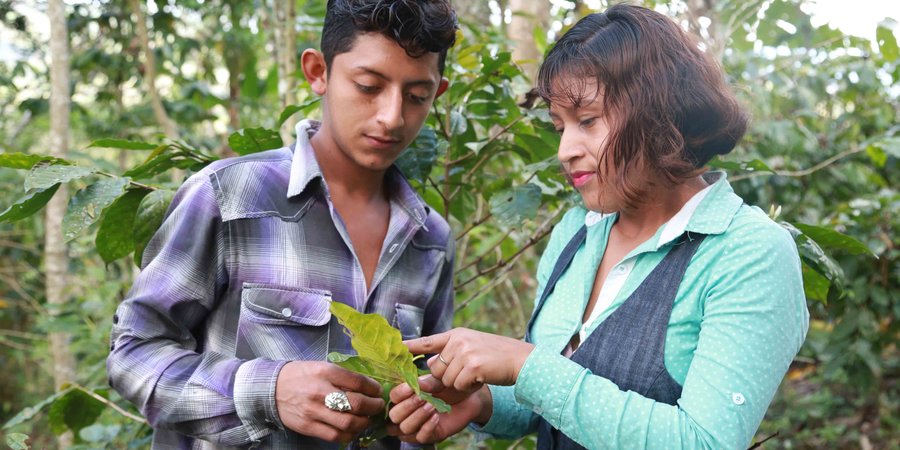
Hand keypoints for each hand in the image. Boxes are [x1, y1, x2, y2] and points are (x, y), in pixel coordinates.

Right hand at [275, 361, 384, 441]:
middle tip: (378, 406)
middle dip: (374, 407)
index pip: (358, 381)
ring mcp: (314, 411)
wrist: (271, 388)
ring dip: (364, 423)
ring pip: (348, 422)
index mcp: (325, 372)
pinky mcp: (308, 426)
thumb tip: (367, 385)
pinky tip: (352, 429)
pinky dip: (349, 435)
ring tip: (367, 419)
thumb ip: (342, 375)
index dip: (373, 388)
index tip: (378, 391)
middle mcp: (320, 391)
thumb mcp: (321, 366)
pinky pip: (335, 436)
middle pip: (357, 404)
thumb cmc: (300, 376)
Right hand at [387, 376, 491, 443]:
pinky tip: (436, 417)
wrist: (467, 398)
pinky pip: (420, 437)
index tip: (410, 387)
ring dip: (417, 417)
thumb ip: (427, 382)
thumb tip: (416, 384)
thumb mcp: (438, 380)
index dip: (399, 394)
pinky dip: (427, 427)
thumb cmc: (448, 387)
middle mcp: (407, 413)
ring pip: (405, 428)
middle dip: (407, 407)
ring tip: (431, 406)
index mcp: (405, 397)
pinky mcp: (429, 436)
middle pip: (394, 416)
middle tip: (421, 398)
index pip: (392, 397)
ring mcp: (416, 426)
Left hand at [405, 328, 534, 392]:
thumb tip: (430, 366)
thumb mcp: (473, 347)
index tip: (395, 348)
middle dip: (449, 377)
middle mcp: (458, 340)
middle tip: (469, 372)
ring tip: (478, 374)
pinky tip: (482, 378)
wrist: (521, 360)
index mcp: (456, 334)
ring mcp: (465, 352)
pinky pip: (459, 385)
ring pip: (447, 380)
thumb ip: (452, 354)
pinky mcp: (472, 366)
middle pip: (436, 369)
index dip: (409, 346)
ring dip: (460, 383)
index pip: (427, 341)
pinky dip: (469, 387)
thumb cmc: (497, 357)